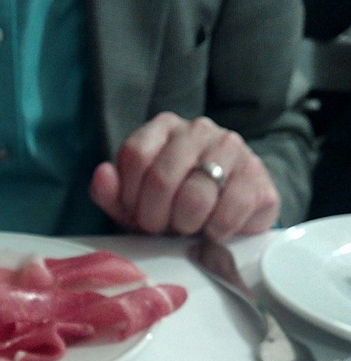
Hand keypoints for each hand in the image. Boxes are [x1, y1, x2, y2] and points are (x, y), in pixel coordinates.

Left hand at [90, 112, 279, 239]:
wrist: (228, 216)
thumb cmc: (174, 208)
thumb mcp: (135, 205)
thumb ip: (111, 194)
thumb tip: (102, 175)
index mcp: (163, 128)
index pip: (135, 154)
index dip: (131, 196)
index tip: (138, 214)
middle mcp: (198, 129)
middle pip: (162, 178)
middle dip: (156, 217)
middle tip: (164, 228)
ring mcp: (231, 148)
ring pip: (196, 196)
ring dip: (187, 225)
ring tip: (191, 228)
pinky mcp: (258, 175)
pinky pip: (230, 210)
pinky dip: (216, 231)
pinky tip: (215, 230)